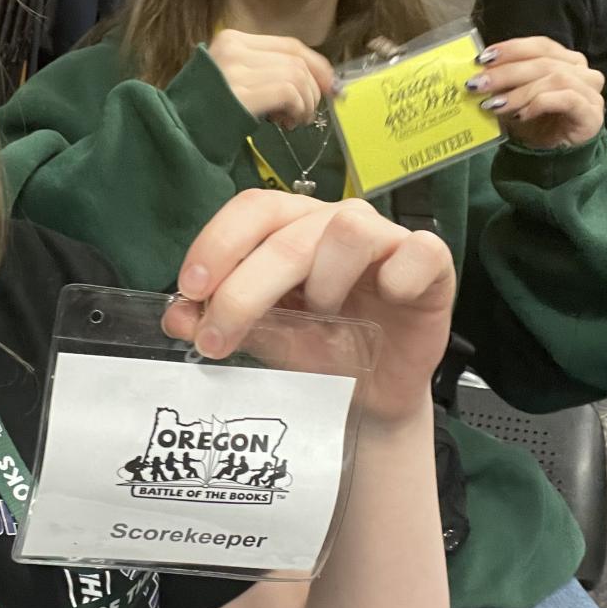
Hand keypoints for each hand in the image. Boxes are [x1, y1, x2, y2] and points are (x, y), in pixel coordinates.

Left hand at [163, 192, 455, 425]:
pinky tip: (384, 300)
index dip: (217, 243)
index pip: (252, 209)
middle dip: (244, 289)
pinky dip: (398, 276)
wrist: (370, 397)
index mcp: (291, 226)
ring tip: (322, 318)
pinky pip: (420, 251)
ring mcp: (386, 240)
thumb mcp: (263, 337)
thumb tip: (174, 314)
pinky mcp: (432, 265)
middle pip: (286, 234)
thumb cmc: (319, 351)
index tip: (189, 289)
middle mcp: (335, 222)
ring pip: (349, 229)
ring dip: (323, 283)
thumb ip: (220, 319)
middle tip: (217, 339)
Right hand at [207, 29, 334, 128]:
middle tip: (304, 114)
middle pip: (297, 60)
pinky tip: (287, 124)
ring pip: (297, 76)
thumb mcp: (237, 81)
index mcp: (231, 39)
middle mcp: (233, 48)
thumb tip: (322, 80)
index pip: (289, 45)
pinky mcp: (241, 91)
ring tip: (291, 122)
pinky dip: (297, 109)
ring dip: (304, 104)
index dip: (316, 65)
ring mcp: (235, 68)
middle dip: (312, 90)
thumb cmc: (207, 115)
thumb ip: (270, 73)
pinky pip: (290, 91)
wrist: (177, 134)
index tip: (328, 87)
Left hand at [471, 37, 603, 147]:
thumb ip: (504, 82)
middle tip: (479, 84)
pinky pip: (567, 99)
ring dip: (520, 91)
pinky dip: (540, 103)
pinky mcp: (592, 114)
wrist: (551, 159)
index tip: (483, 58)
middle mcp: (583, 72)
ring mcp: (591, 93)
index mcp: (567, 61)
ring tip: (494, 105)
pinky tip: (521, 115)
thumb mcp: (514, 98)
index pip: (541, 45)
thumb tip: (479, 71)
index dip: (512, 49)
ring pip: (556, 78)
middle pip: (545, 62)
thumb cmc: (534, 125)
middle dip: (507, 72)